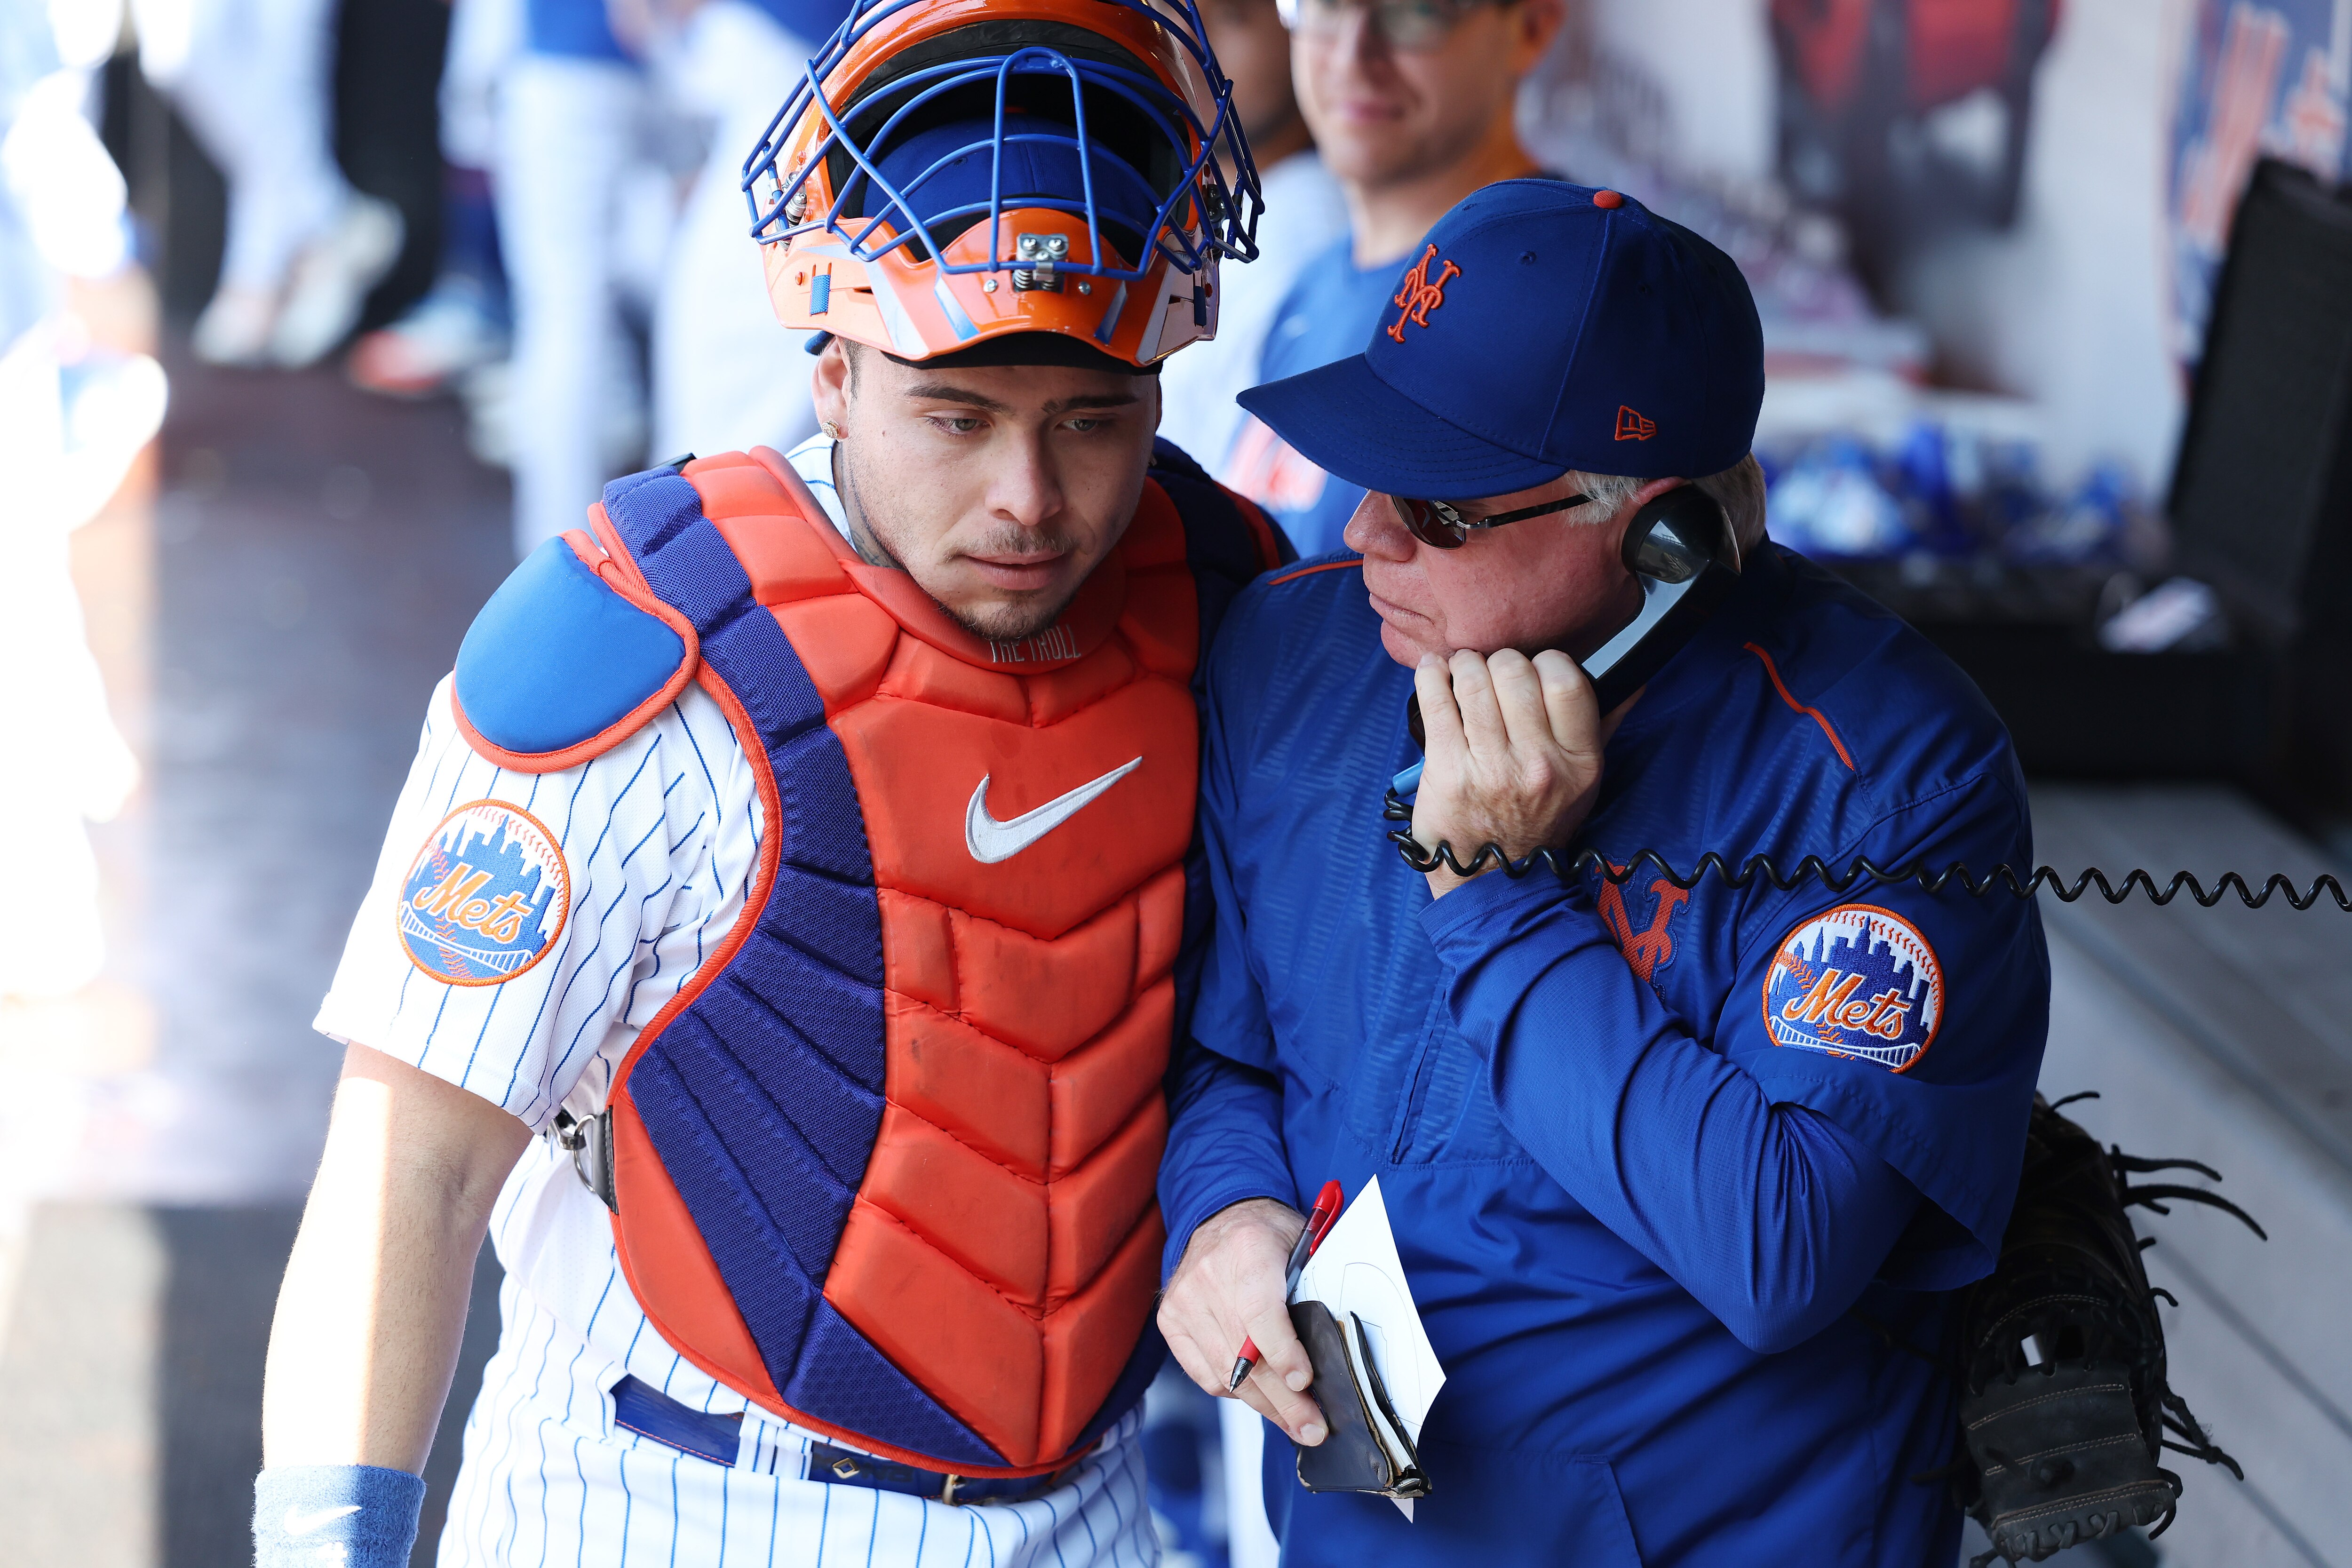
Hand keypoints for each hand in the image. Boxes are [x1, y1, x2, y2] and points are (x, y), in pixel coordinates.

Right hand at [1158, 1199, 1328, 1445]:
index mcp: (1249, 1248)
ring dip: (1264, 1405)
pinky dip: (1234, 1392)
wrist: (1221, 1216)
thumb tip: (1334, 1351)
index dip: (1283, 1352)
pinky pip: (1205, 1374)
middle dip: (1284, 1399)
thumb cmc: (1270, 1236)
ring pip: (1225, 1372)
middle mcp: (1209, 1275)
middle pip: (1245, 1354)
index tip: (1305, 1382)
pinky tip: (1260, 1398)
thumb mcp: (1303, 1246)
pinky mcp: (1169, 1320)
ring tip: (1294, 1424)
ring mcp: (1183, 1300)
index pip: (1260, 1312)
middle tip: (1312, 1428)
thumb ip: (1315, 1289)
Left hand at [1410, 648, 1607, 897]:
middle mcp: (1538, 764)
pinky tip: (1434, 669)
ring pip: (1474, 681)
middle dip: (1500, 661)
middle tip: (1492, 670)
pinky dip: (1431, 675)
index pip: (1567, 681)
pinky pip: (1436, 702)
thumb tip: (1632, 683)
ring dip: (1465, 664)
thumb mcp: (1584, 783)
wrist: (1491, 878)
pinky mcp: (1447, 771)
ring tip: (1463, 669)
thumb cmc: (1537, 821)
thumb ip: (1603, 728)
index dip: (1546, 662)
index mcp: (1578, 762)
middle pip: (1515, 672)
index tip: (1534, 667)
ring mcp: (1490, 768)